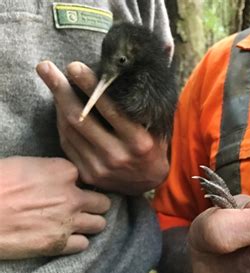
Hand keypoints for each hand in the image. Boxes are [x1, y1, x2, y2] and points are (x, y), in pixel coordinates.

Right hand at [0, 156, 109, 258]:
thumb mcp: (24, 165)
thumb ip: (49, 171)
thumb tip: (58, 177)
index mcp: (63, 171)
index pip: (87, 176)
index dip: (78, 184)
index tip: (71, 188)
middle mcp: (72, 196)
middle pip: (102, 202)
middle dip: (94, 204)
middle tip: (83, 207)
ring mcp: (68, 221)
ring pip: (99, 224)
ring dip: (91, 224)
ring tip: (78, 224)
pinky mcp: (58, 244)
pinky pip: (83, 245)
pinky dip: (77, 242)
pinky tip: (66, 238)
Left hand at [36, 61, 168, 194]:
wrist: (148, 183)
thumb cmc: (153, 147)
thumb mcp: (158, 127)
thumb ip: (146, 104)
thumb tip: (142, 67)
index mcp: (139, 142)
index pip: (110, 110)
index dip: (90, 87)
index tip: (74, 66)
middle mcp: (117, 156)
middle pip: (80, 119)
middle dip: (60, 90)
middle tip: (46, 67)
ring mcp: (99, 167)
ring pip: (69, 130)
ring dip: (57, 103)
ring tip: (51, 80)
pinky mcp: (87, 174)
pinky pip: (67, 143)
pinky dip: (60, 122)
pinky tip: (59, 106)